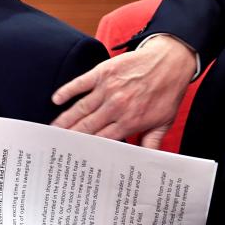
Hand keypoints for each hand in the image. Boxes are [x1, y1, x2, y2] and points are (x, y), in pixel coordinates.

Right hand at [52, 35, 195, 147]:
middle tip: (57, 146)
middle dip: (71, 138)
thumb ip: (152, 143)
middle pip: (87, 127)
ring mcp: (108, 88)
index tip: (76, 157)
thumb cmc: (168, 92)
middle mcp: (116, 106)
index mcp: (130, 121)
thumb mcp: (164, 122)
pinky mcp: (103, 72)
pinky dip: (67, 91)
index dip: (88, 150)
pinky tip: (56, 100)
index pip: (103, 140)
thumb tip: (146, 163)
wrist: (171, 61)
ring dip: (65, 120)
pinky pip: (80, 83)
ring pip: (80, 108)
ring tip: (53, 129)